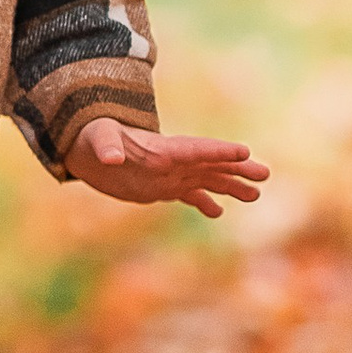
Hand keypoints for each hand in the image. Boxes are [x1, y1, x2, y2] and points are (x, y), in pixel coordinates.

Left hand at [69, 121, 267, 218]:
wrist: (86, 149)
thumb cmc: (91, 138)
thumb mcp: (97, 140)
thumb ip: (106, 147)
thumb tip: (111, 158)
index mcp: (160, 149)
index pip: (194, 149)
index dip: (217, 150)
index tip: (243, 151)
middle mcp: (171, 161)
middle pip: (210, 163)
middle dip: (237, 168)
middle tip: (265, 174)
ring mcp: (169, 174)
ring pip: (207, 179)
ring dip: (231, 186)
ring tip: (255, 195)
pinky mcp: (162, 187)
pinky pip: (189, 194)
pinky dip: (204, 203)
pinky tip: (218, 213)